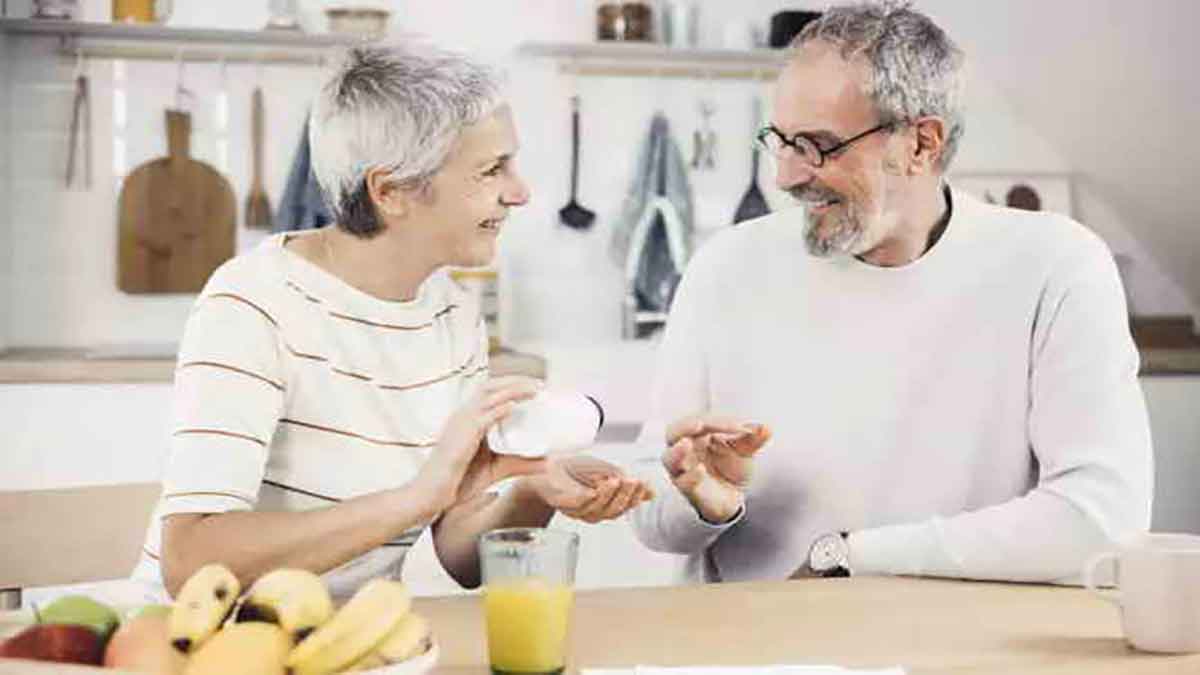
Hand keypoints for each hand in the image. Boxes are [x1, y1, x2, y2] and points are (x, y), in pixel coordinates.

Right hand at [417, 376, 545, 508]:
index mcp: (469, 418)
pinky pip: (481, 418)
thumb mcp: (498, 468)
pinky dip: (498, 410)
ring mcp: (460, 424)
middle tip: (539, 384)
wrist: (433, 495)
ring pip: (487, 396)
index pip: (490, 391)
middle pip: (490, 386)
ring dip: (511, 390)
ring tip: (533, 389)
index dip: (512, 384)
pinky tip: (513, 406)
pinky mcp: (460, 437)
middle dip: (515, 381)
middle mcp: (463, 415)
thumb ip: (521, 463)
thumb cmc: (459, 481)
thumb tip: (548, 463)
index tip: (535, 386)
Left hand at [523, 455, 654, 523]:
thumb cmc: (573, 469)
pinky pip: (577, 504)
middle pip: (612, 512)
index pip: (624, 507)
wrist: (544, 465)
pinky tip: (597, 488)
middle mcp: (590, 511)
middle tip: (634, 481)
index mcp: (603, 505)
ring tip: (618, 480)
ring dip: (609, 496)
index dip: (635, 497)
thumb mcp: (605, 472)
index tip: (644, 483)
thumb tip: (651, 493)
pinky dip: (589, 497)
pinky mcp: (560, 502)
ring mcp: (575, 508)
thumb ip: (625, 482)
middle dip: (625, 496)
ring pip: (597, 510)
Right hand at [662, 415, 771, 523]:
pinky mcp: (688, 489)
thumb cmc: (732, 467)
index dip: (719, 422)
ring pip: (670, 458)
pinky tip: (700, 471)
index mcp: (697, 434)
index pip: (702, 421)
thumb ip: (754, 439)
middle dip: (684, 426)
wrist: (733, 497)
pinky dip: (690, 476)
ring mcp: (684, 469)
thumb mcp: (745, 450)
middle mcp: (685, 449)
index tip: (742, 428)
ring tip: (686, 444)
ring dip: (677, 451)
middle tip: (699, 424)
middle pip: (673, 432)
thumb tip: (767, 428)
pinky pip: (683, 482)